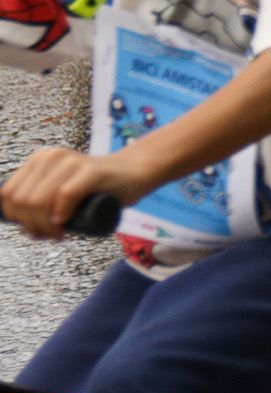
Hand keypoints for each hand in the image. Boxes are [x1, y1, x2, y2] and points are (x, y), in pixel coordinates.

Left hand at [4, 146, 129, 238]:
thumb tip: (18, 222)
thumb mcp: (60, 189)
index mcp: (39, 160)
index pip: (8, 195)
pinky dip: (62, 214)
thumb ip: (39, 198)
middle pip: (22, 201)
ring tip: (60, 233)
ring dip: (45, 226)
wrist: (136, 172)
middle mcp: (51, 157)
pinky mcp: (92, 171)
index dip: (16, 218)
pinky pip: (65, 195)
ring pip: (38, 201)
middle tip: (51, 234)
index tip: (34, 229)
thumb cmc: (98, 187)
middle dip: (31, 225)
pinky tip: (67, 222)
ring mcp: (71, 162)